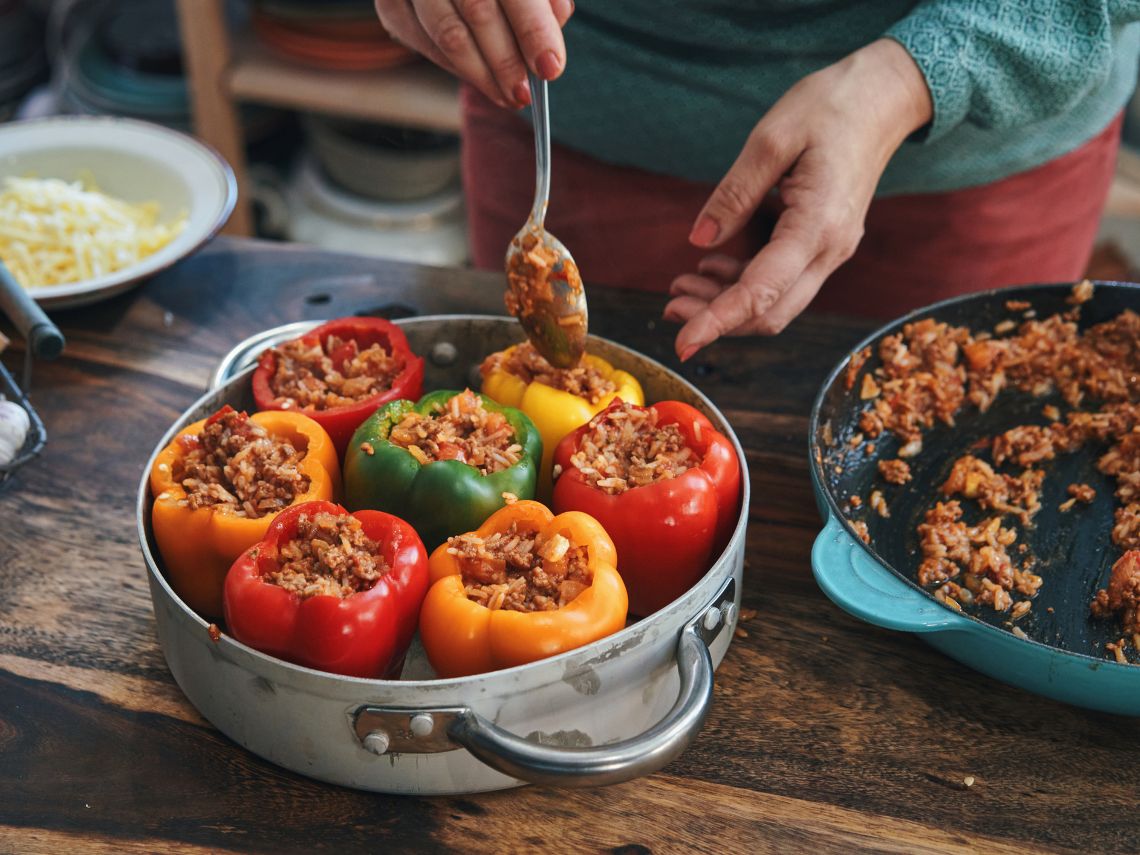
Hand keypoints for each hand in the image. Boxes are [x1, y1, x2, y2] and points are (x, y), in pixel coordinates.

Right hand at [374, 0, 573, 108]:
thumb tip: (550, 41)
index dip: (534, 30)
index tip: (550, 68)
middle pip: (478, 12)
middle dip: (506, 61)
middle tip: (524, 93)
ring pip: (448, 34)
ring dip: (482, 75)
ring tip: (508, 97)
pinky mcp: (391, 5)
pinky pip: (423, 44)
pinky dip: (456, 68)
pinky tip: (480, 79)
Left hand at [664, 38, 932, 360]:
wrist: (883, 97)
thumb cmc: (830, 107)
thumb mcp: (771, 138)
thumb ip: (734, 194)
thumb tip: (699, 241)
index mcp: (818, 226)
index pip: (761, 292)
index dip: (718, 321)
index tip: (682, 341)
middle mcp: (830, 249)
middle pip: (771, 312)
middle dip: (718, 319)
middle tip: (670, 306)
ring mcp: (830, 250)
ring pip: (776, 302)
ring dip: (727, 304)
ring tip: (681, 285)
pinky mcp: (823, 244)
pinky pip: (782, 281)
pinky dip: (744, 284)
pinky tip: (712, 266)